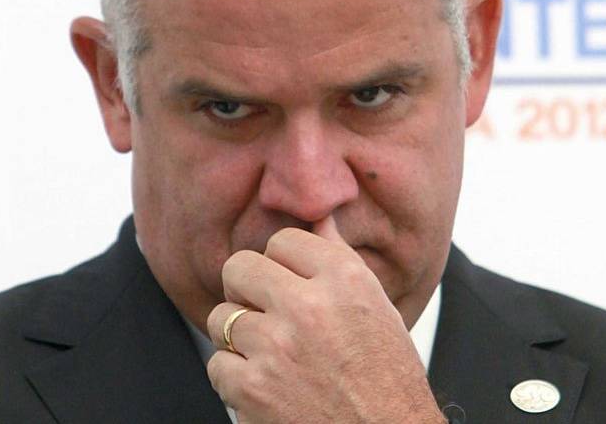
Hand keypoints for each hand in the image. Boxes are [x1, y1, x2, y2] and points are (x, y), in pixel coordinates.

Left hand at [205, 222, 444, 423]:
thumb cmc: (387, 380)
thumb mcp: (377, 308)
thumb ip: (339, 259)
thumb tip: (319, 215)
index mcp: (345, 279)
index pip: (283, 240)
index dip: (282, 265)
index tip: (289, 285)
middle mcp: (309, 306)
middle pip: (239, 268)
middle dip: (246, 290)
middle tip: (264, 314)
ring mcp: (276, 347)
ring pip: (221, 318)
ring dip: (238, 338)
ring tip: (269, 356)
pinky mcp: (252, 388)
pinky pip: (217, 365)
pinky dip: (235, 380)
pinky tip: (266, 387)